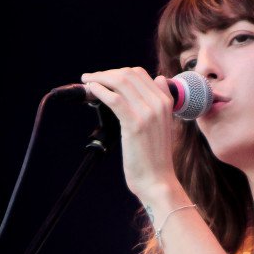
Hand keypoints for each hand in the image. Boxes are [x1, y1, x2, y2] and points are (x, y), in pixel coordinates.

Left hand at [80, 66, 181, 201]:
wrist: (157, 181)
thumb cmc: (155, 158)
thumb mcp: (163, 125)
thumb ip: (160, 102)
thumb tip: (158, 79)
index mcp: (166, 101)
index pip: (139, 74)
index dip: (118, 72)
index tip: (104, 79)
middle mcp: (159, 103)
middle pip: (129, 74)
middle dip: (106, 73)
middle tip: (91, 79)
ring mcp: (148, 113)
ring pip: (121, 82)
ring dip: (100, 78)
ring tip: (87, 82)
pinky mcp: (135, 124)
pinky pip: (114, 99)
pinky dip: (99, 90)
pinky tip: (91, 91)